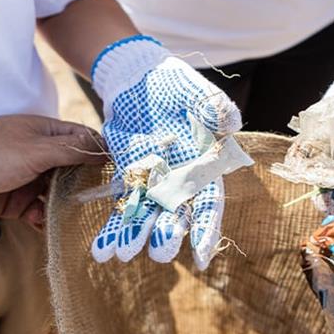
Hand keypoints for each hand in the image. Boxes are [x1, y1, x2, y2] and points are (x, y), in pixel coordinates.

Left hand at [0, 115, 106, 225]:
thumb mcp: (37, 150)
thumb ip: (73, 151)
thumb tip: (107, 151)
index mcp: (48, 134)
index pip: (86, 142)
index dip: (104, 157)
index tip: (123, 175)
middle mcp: (41, 155)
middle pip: (76, 172)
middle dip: (90, 188)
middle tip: (109, 206)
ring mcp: (28, 179)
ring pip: (60, 196)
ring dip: (69, 208)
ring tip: (83, 222)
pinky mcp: (15, 202)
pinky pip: (40, 214)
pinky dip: (47, 222)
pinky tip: (48, 228)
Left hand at [89, 35, 241, 268]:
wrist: (141, 78)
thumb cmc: (176, 85)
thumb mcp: (197, 92)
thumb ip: (215, 108)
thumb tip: (230, 122)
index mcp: (205, 167)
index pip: (208, 203)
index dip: (206, 228)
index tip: (203, 255)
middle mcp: (180, 181)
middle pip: (175, 216)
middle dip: (167, 236)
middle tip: (159, 255)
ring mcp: (153, 182)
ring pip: (146, 217)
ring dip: (136, 236)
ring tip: (123, 254)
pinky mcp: (128, 179)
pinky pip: (121, 207)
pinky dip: (112, 228)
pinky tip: (103, 250)